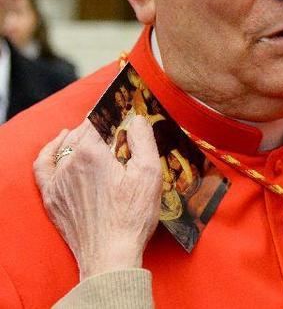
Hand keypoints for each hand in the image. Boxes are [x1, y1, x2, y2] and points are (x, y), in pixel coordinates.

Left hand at [34, 115, 161, 279]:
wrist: (110, 255)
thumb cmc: (132, 216)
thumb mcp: (149, 173)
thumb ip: (143, 140)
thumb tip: (137, 119)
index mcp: (92, 152)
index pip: (98, 121)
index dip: (112, 117)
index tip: (125, 118)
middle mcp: (69, 163)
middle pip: (81, 132)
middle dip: (98, 127)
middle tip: (118, 130)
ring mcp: (58, 181)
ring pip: (65, 146)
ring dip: (79, 136)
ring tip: (95, 133)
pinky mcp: (52, 198)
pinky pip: (43, 166)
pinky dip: (49, 151)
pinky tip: (58, 143)